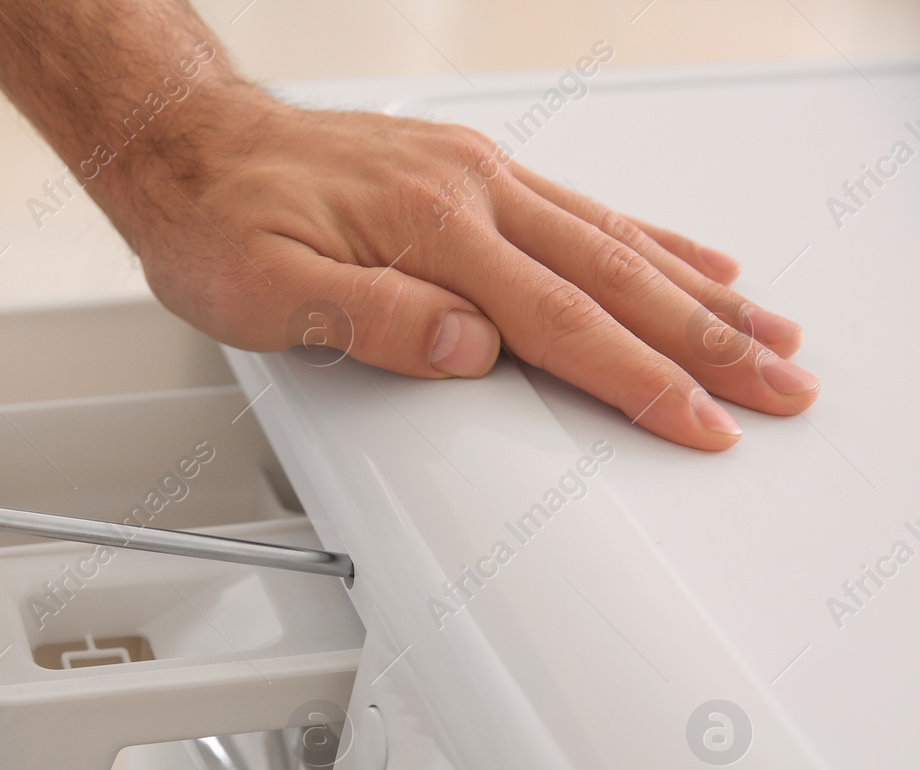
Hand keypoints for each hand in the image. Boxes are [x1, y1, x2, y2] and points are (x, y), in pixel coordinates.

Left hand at [109, 94, 815, 450]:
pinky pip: (585, 208)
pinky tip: (690, 261)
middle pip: (614, 280)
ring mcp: (479, 177)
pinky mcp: (472, 173)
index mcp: (428, 232)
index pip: (558, 324)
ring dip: (699, 293)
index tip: (700, 420)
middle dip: (707, 342)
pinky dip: (650, 239)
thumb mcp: (262, 296)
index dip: (638, 379)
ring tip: (768, 331)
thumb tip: (471, 350)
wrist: (191, 144)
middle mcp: (470, 194)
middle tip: (781, 386)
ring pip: (616, 241)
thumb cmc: (216, 221)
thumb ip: (372, 322)